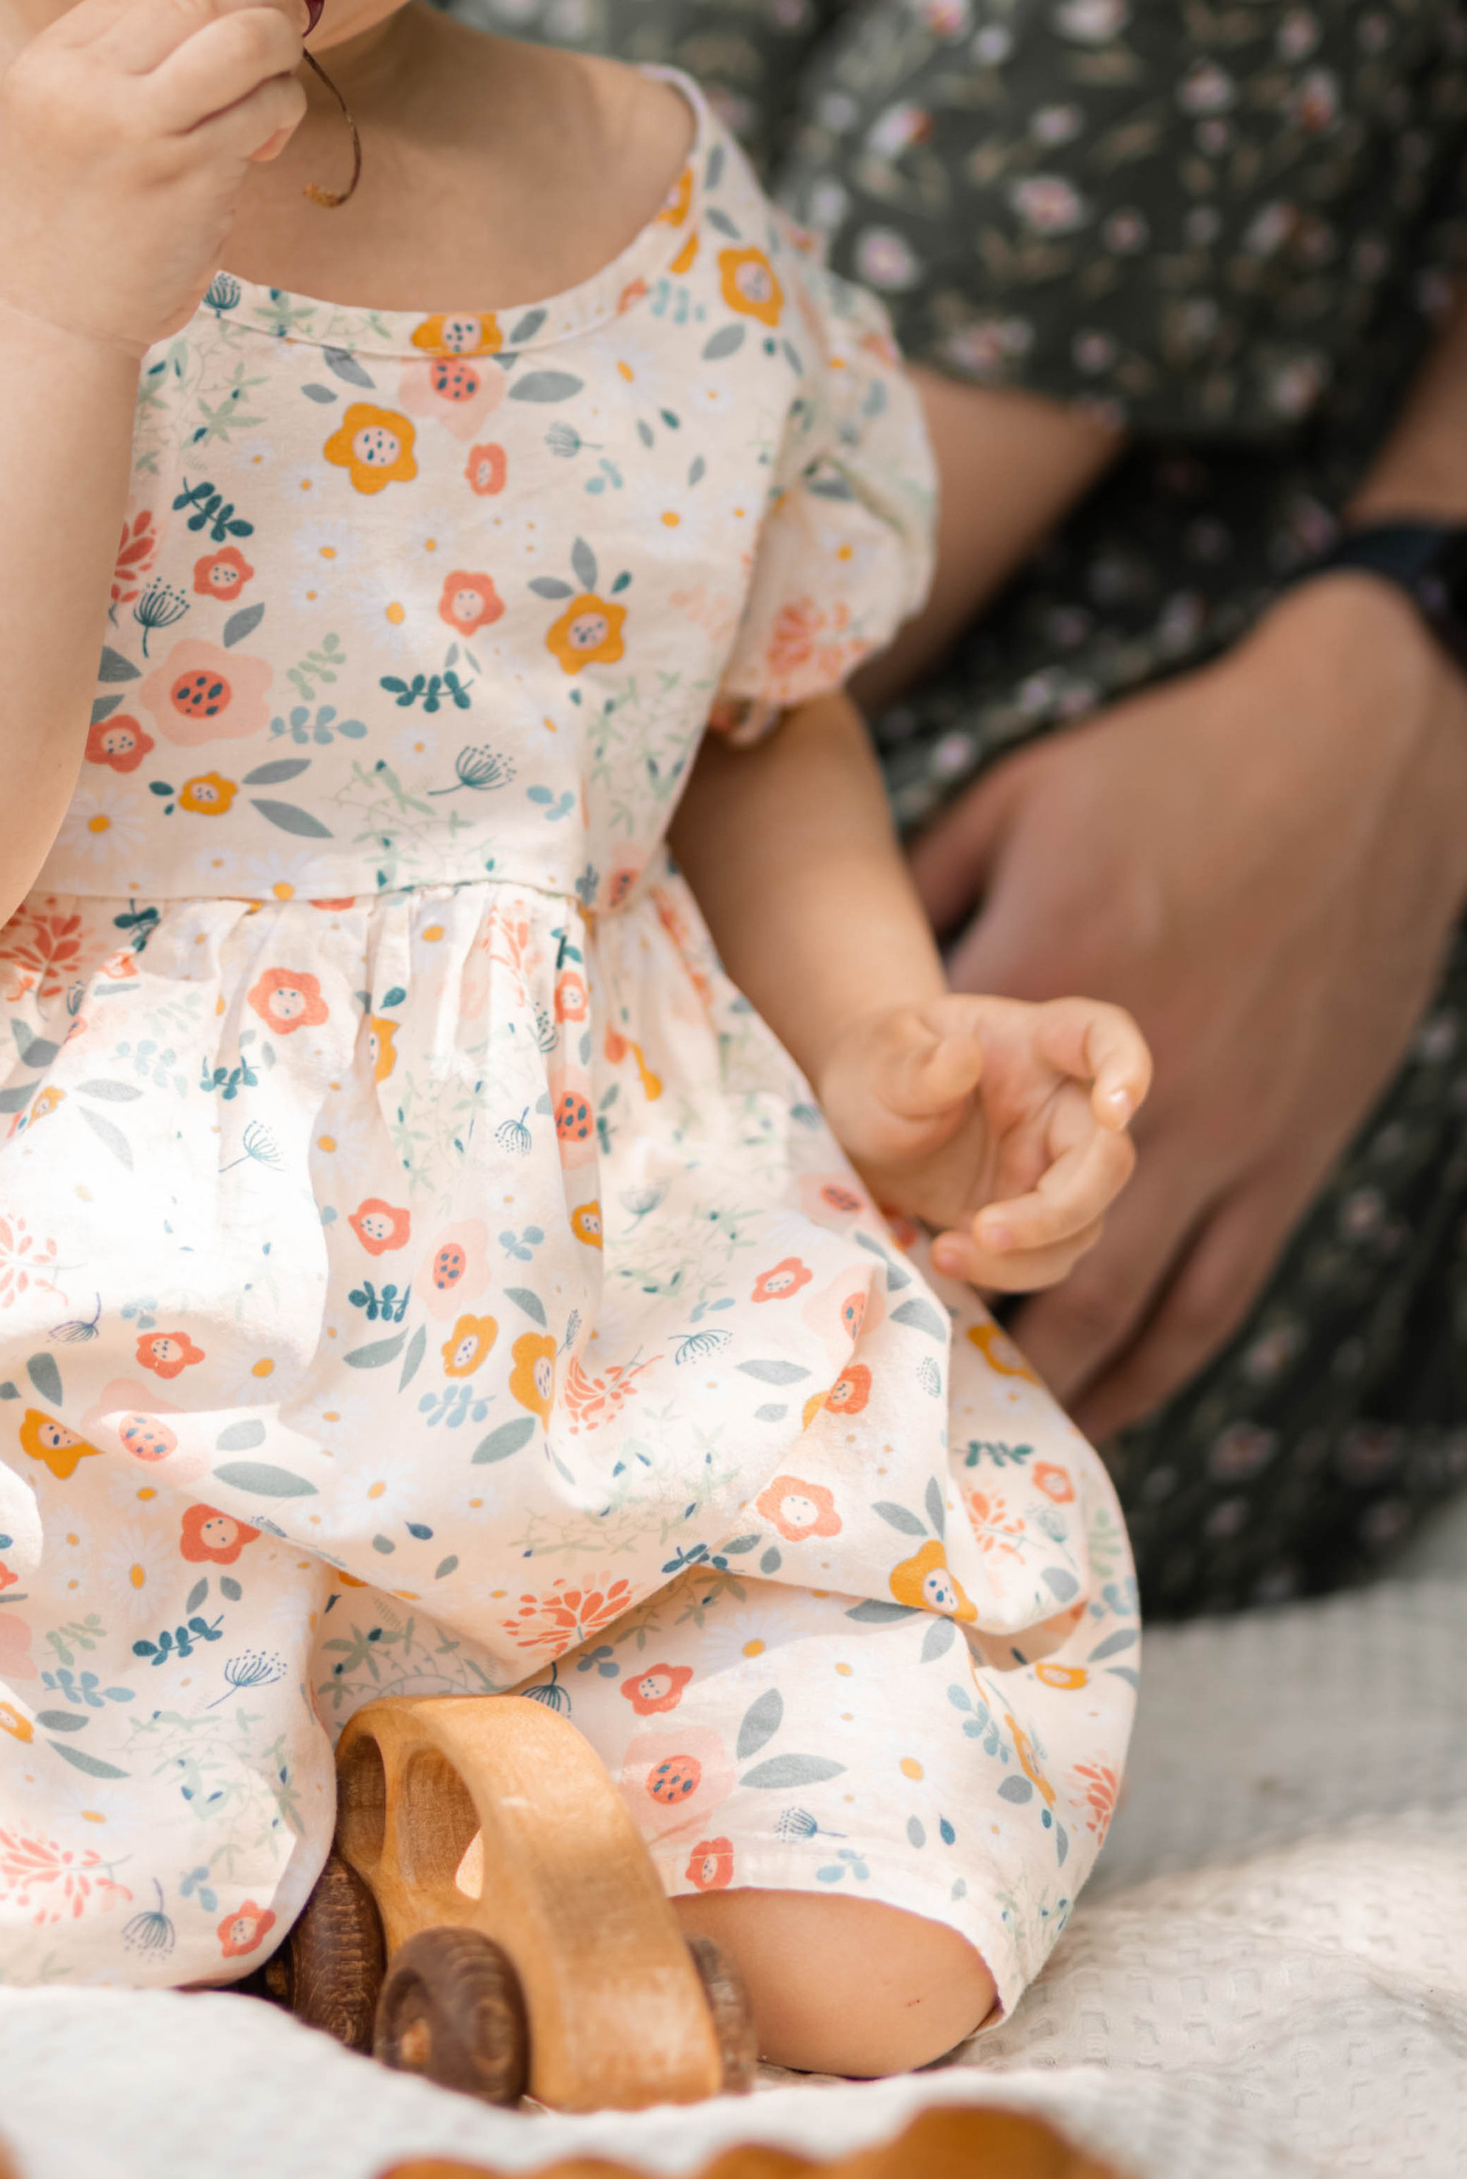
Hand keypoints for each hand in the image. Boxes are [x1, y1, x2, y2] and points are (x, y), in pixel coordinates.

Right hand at [0, 0, 309, 348]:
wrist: (53, 319)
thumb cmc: (81, 217)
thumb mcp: (80, 115)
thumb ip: (144, 48)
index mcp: (50, 58)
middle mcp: (83, 81)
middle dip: (266, 2)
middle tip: (288, 31)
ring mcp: (134, 125)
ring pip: (248, 39)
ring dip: (283, 53)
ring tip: (273, 94)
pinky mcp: (186, 171)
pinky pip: (268, 106)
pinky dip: (283, 114)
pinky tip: (261, 148)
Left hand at [808, 989, 1148, 1293]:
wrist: (861, 1123)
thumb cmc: (880, 1069)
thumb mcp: (883, 1060)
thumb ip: (920, 1066)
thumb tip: (962, 1056)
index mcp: (1034, 1042)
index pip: (1102, 1036)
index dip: (1128, 1067)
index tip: (1115, 1110)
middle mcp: (1060, 1104)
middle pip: (1108, 1157)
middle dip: (1062, 1207)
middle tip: (986, 1229)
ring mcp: (1052, 1163)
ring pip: (1086, 1220)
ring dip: (1029, 1252)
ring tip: (946, 1253)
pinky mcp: (1035, 1214)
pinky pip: (1051, 1254)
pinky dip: (1009, 1269)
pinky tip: (948, 1257)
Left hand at [910, 574, 1466, 1435]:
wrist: (1349, 762)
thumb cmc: (1167, 767)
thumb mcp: (1017, 804)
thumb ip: (932, 887)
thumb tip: (866, 947)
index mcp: (1051, 993)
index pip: (936, 1107)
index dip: (877, 1170)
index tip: (830, 1208)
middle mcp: (1138, 1090)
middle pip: (1038, 1250)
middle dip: (968, 1308)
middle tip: (907, 1334)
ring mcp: (1226, 1134)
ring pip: (1131, 1303)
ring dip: (1057, 1370)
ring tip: (985, 1416)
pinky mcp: (1290, 1154)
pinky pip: (1217, 1294)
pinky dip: (1156, 1362)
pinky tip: (1108, 1400)